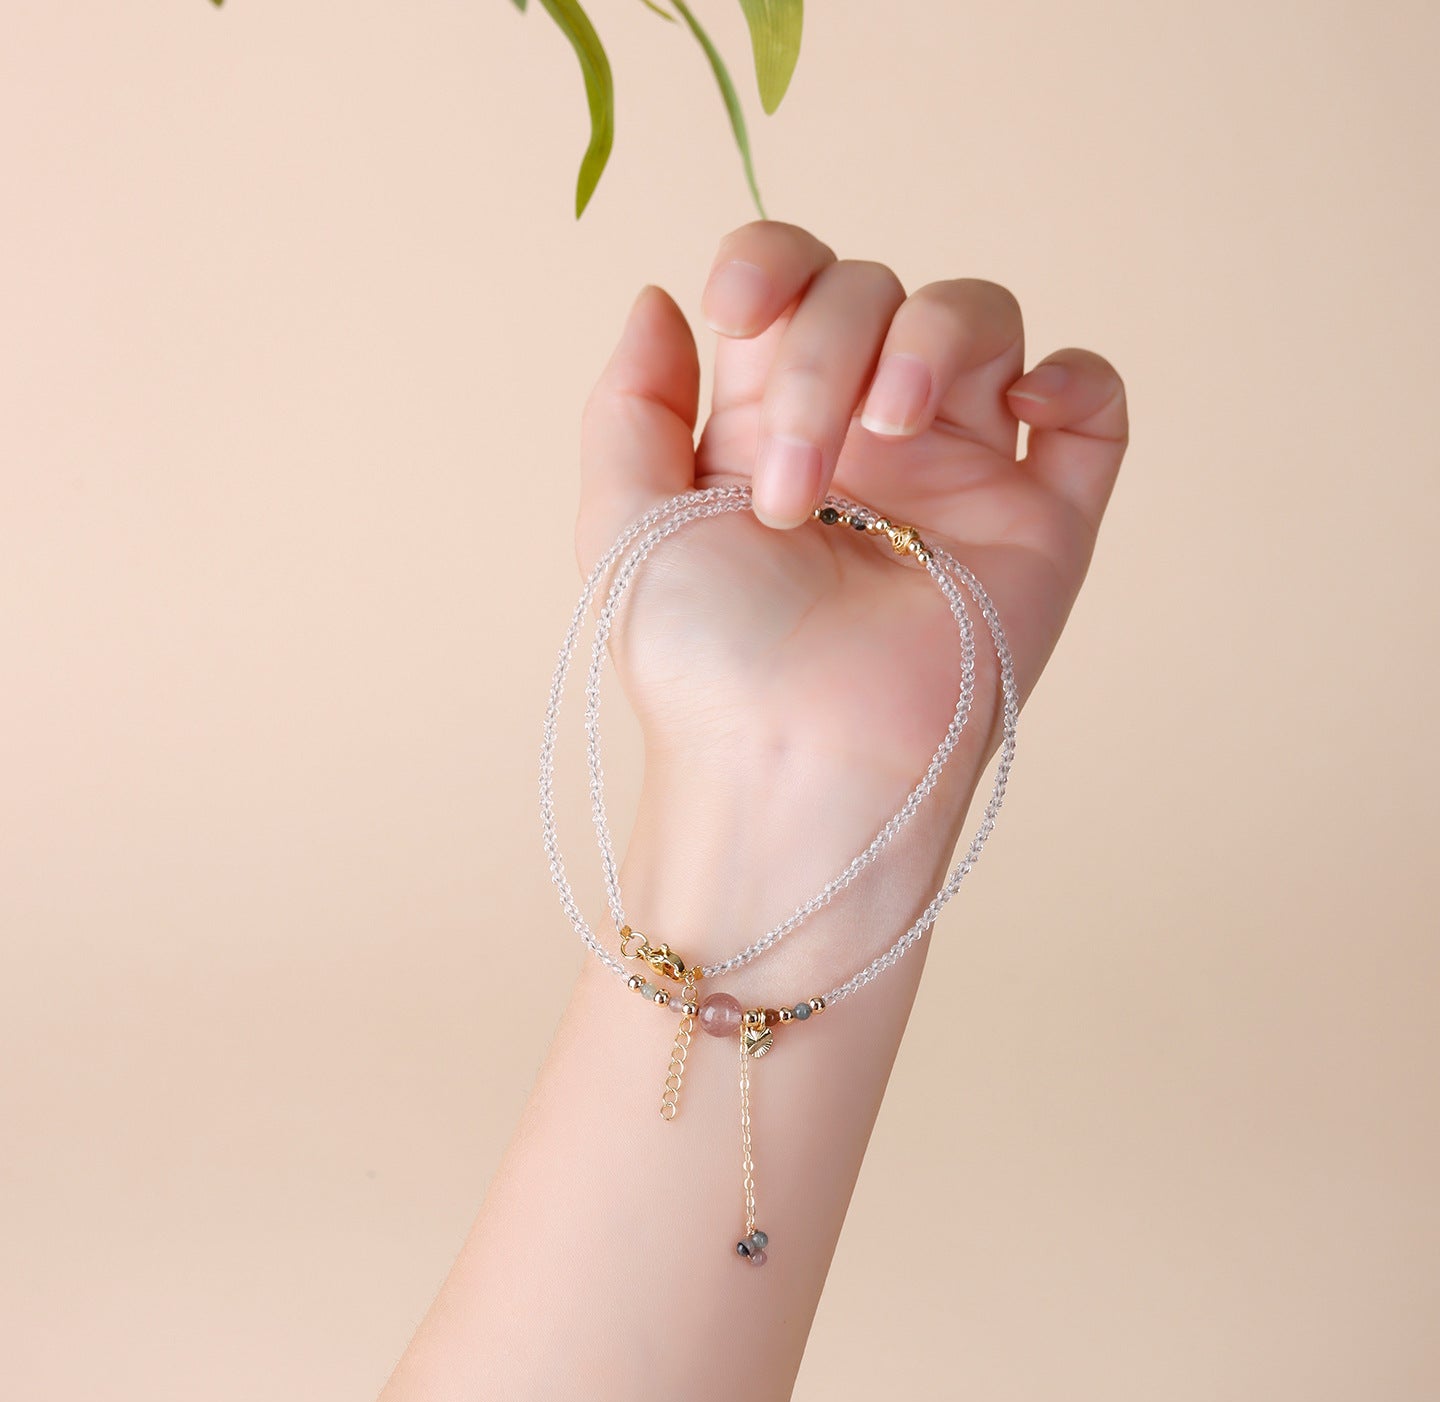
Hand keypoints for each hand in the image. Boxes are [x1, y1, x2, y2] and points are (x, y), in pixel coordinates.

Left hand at [576, 222, 1126, 982]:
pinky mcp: (1041, 520)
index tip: (740, 313)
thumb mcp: (624, 523)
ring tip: (888, 434)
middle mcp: (867, 437)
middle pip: (874, 290)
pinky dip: (1070, 377)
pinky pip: (1092, 407)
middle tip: (793, 489)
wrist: (794, 769)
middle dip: (828, 353)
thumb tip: (663, 296)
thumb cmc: (704, 667)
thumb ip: (631, 403)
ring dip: (931, 338)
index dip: (772, 262)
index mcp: (770, 425)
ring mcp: (959, 473)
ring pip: (979, 317)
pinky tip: (1017, 409)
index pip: (792, 282)